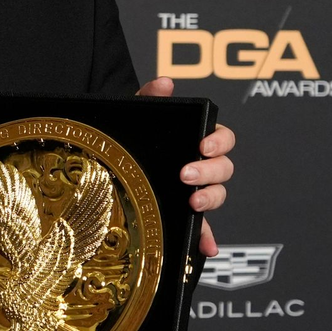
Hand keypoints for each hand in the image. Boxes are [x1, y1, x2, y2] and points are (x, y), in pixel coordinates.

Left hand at [137, 77, 234, 256]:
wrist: (108, 158)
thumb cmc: (128, 135)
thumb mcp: (136, 115)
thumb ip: (150, 96)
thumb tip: (165, 82)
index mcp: (195, 139)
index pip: (222, 138)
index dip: (219, 141)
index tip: (203, 145)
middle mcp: (200, 165)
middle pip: (224, 169)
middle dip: (210, 172)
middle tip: (186, 174)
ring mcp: (194, 190)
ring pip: (217, 195)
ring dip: (211, 200)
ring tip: (192, 203)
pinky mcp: (184, 213)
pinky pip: (202, 228)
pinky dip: (207, 238)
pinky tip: (206, 247)